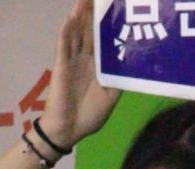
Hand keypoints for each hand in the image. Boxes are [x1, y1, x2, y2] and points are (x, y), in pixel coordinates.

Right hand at [39, 0, 120, 147]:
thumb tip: (133, 60)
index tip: (116, 6)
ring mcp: (72, 60)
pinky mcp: (61, 67)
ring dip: (79, 15)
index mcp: (97, 64)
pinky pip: (63, 47)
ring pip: (76, 33)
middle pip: (89, 30)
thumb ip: (119, 77)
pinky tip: (69, 19)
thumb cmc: (90, 115)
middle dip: (93, 12)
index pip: (103, 38)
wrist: (69, 130)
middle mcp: (85, 58)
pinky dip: (65, 33)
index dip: (108, 22)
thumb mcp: (112, 96)